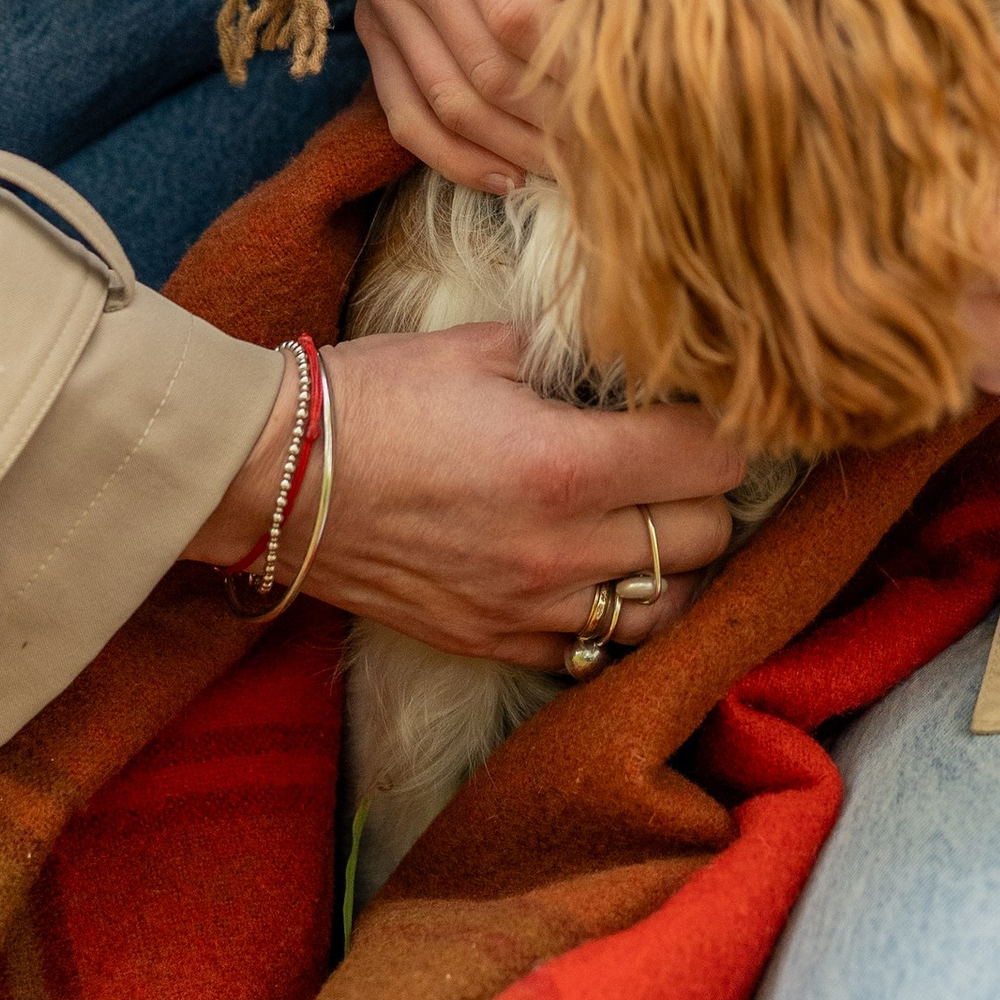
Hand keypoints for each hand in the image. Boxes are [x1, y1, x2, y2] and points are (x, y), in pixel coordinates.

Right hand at [186, 322, 748, 668]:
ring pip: (668, 608)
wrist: (275, 479)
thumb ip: (574, 356)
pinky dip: (618, 616)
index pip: (712, 458)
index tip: (707, 408)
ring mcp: (532, 610)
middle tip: (681, 459)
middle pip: (706, 536)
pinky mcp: (497, 645)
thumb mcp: (483, 348)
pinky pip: (599, 652)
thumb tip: (639, 355)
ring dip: (676, 564)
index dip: (724, 426)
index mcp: (567, 464)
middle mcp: (563, 551)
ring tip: (654, 522)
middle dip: (707, 492)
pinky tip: (605, 576)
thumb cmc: (373, 398)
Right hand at [357, 0, 639, 189]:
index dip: (574, 68)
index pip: (516, 14)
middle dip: (553, 123)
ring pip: (444, 100)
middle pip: (483, 68)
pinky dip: (452, 155)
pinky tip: (508, 180)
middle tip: (621, 156)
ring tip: (578, 177)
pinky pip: (402, 109)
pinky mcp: (376, 23)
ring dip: (511, 150)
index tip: (634, 96)